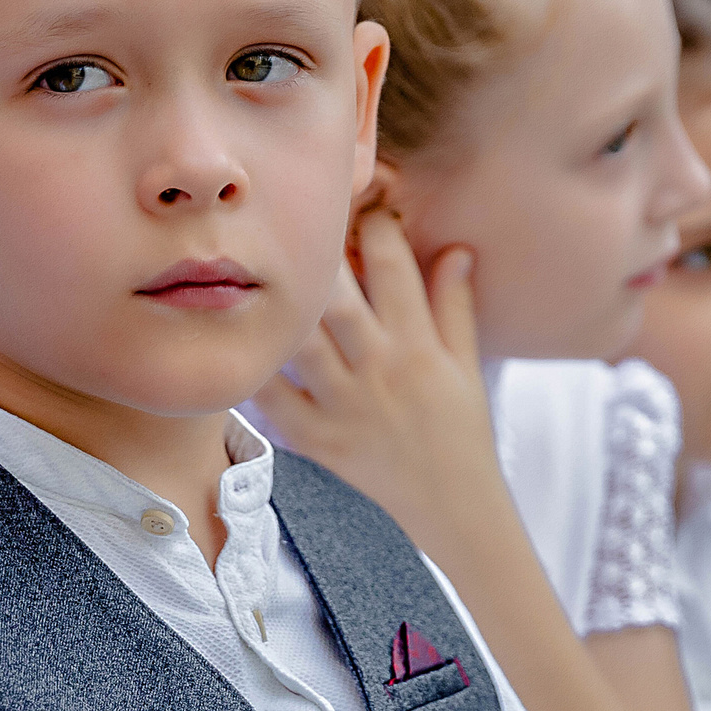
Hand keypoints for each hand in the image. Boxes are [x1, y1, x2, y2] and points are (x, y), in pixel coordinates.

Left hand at [257, 211, 508, 559]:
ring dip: (282, 308)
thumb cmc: (461, 426)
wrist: (452, 504)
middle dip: (318, 256)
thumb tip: (455, 246)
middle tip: (299, 228)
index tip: (366, 206)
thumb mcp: (466, 361)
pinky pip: (274, 400)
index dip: (376, 226)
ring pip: (300, 343)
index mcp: (420, 345)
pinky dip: (257, 371)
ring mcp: (346, 406)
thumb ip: (456, 302)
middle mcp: (381, 370)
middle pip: (336, 298)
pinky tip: (244, 341)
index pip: (393, 267)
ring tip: (265, 277)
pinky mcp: (319, 440)